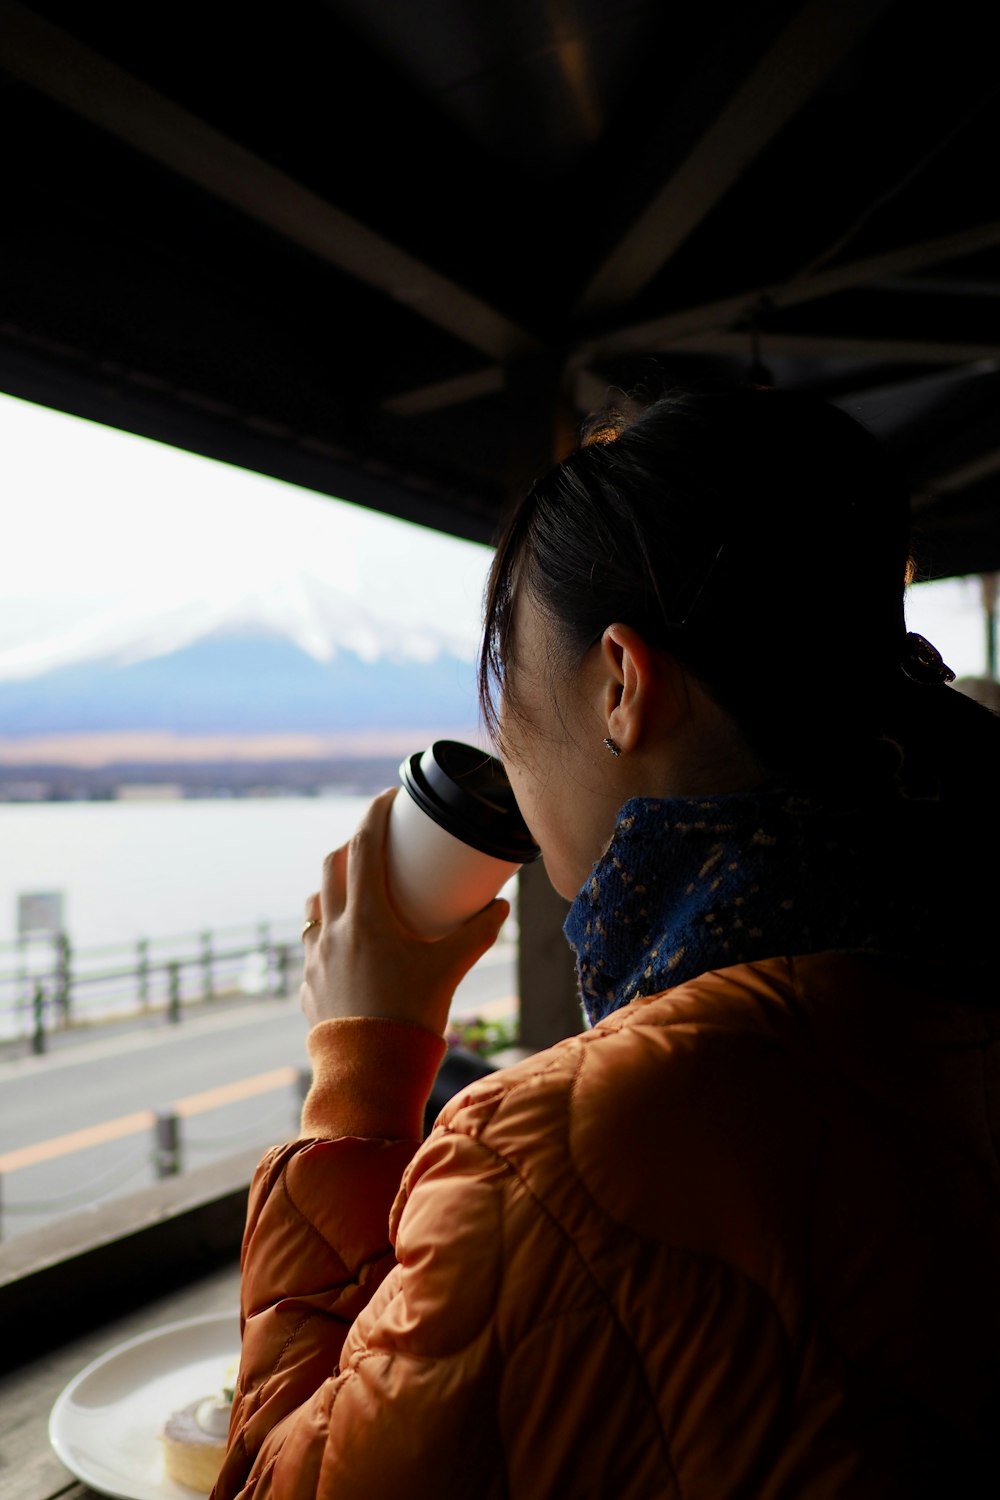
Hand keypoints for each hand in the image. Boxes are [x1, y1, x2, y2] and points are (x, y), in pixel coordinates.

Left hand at [300, 786, 509, 1036]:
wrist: (369, 1073)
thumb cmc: (411, 1016)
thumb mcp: (450, 969)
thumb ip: (477, 935)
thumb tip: (501, 908)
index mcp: (365, 917)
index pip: (363, 846)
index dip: (374, 814)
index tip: (388, 796)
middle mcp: (332, 930)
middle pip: (331, 867)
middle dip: (351, 845)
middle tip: (375, 842)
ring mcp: (315, 958)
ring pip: (315, 905)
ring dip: (331, 888)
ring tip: (355, 891)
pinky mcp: (309, 985)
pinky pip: (313, 945)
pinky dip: (328, 932)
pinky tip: (346, 945)